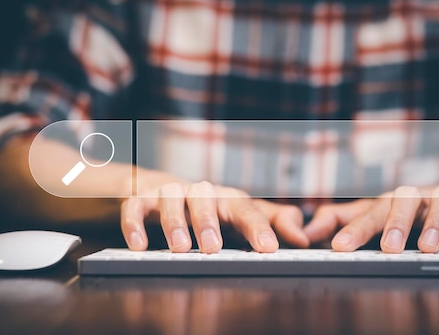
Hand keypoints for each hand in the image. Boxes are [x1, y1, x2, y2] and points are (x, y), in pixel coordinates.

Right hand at [120, 170, 308, 252]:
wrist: (166, 188)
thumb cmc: (213, 208)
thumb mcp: (244, 215)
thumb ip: (275, 223)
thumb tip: (303, 238)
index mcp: (229, 198)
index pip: (247, 209)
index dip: (259, 228)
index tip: (269, 249)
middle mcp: (200, 192)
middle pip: (205, 200)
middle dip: (208, 223)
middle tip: (213, 248)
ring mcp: (170, 193)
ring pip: (171, 201)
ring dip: (174, 222)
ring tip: (179, 247)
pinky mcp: (142, 198)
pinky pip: (135, 207)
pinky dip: (135, 225)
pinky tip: (139, 246)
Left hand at [303, 170, 438, 252]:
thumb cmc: (415, 210)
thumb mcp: (379, 214)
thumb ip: (345, 221)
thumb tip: (310, 232)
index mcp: (389, 202)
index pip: (368, 214)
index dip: (354, 230)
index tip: (339, 248)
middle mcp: (414, 198)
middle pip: (401, 203)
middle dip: (394, 224)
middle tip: (388, 248)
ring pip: (438, 204)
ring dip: (433, 224)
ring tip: (426, 247)